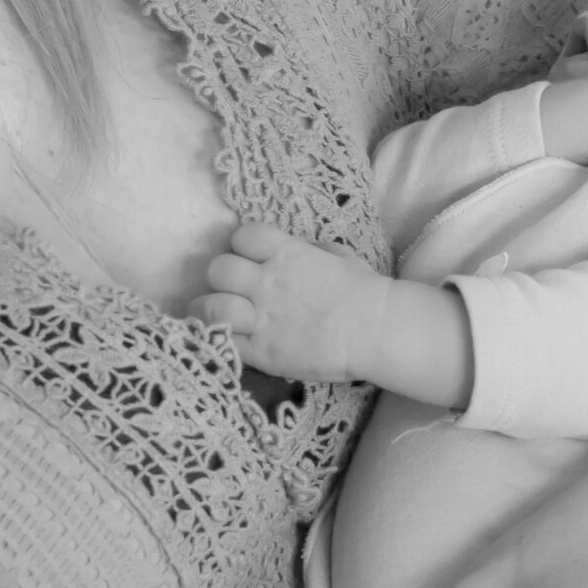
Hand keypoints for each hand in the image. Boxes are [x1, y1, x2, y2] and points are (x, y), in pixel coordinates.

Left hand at [193, 220, 388, 380]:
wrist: (377, 330)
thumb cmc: (365, 291)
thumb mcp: (338, 256)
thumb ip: (309, 250)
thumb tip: (296, 249)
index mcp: (287, 253)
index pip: (242, 236)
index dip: (243, 246)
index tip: (252, 258)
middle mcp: (267, 282)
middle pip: (218, 269)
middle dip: (224, 277)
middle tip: (235, 289)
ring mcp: (262, 318)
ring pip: (209, 306)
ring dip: (210, 308)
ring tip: (219, 314)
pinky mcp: (262, 352)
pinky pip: (222, 342)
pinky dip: (219, 340)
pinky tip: (225, 338)